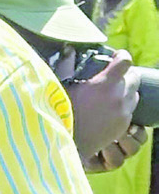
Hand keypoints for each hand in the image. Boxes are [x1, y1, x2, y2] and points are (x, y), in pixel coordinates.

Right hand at [68, 51, 142, 168]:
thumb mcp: (60, 87)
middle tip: (114, 76)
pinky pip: (130, 111)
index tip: (115, 57)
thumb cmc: (59, 114)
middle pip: (135, 76)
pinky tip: (109, 109)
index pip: (125, 61)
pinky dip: (123, 107)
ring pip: (135, 94)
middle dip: (126, 74)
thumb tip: (68, 50)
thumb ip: (66, 65)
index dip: (121, 56)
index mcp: (105, 83)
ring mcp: (123, 113)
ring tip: (113, 94)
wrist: (65, 143)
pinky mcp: (122, 126)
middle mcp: (119, 96)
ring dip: (126, 90)